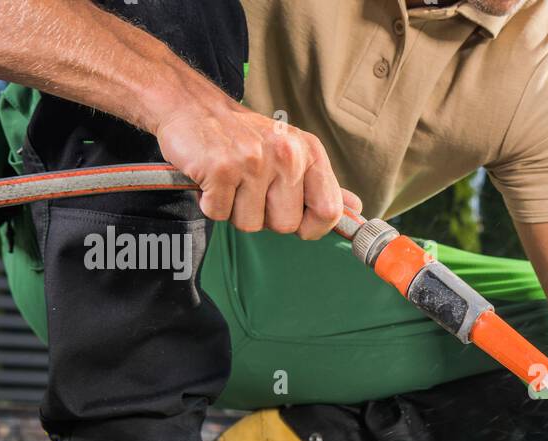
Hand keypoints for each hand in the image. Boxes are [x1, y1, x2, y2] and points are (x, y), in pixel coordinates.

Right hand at [155, 98, 357, 238]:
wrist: (191, 106)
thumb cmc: (243, 136)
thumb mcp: (292, 151)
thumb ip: (323, 184)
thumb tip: (356, 209)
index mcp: (309, 152)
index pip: (329, 211)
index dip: (312, 227)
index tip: (297, 223)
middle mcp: (287, 155)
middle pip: (286, 225)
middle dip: (265, 217)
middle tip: (250, 190)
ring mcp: (254, 161)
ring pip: (251, 224)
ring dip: (236, 211)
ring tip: (231, 182)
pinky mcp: (221, 169)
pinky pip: (220, 214)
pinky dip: (211, 204)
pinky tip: (211, 179)